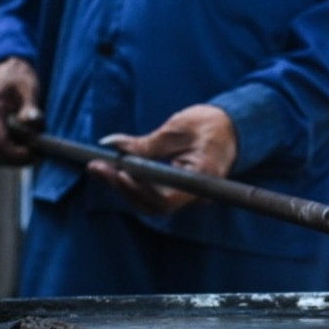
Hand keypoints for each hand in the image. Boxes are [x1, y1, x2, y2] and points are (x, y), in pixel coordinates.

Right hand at [0, 56, 41, 165]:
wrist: (5, 65)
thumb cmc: (18, 75)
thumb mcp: (28, 88)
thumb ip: (29, 107)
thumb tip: (31, 122)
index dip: (15, 154)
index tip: (33, 153)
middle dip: (14, 159)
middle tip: (36, 155)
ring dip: (12, 155)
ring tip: (33, 148)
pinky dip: (10, 148)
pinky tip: (26, 141)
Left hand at [89, 104, 236, 214]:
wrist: (231, 128)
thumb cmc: (210, 124)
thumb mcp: (178, 128)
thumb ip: (146, 143)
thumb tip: (112, 145)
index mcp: (202, 177)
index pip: (166, 198)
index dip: (139, 189)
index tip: (119, 171)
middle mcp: (195, 195)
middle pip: (154, 204)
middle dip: (122, 187)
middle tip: (97, 167)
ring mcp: (187, 197)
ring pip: (150, 204)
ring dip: (122, 188)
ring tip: (98, 168)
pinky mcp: (178, 192)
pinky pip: (152, 196)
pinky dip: (131, 186)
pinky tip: (112, 172)